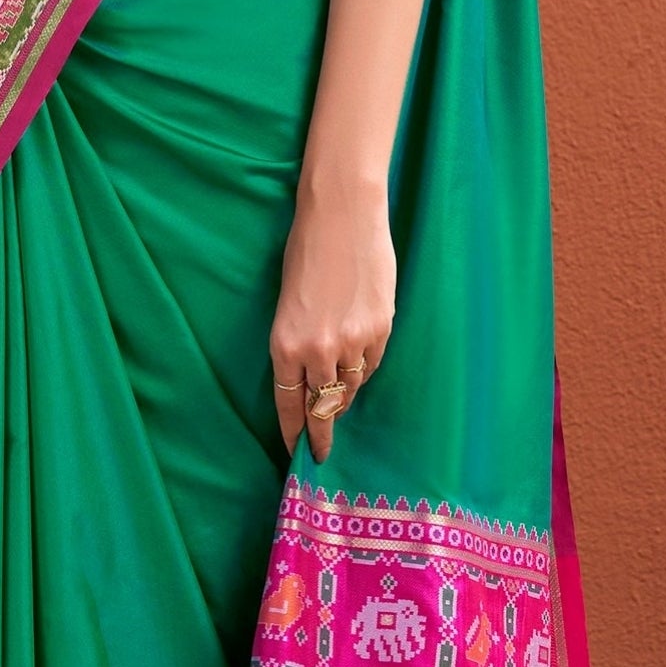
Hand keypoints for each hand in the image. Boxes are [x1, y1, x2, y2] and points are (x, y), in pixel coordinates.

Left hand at [270, 174, 395, 463]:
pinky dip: (365, 367)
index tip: (299, 451)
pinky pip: (372, 364)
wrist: (343, 216)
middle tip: (323, 449)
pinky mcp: (381, 330)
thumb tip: (313, 379)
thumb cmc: (307, 252)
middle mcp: (317, 350)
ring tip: (339, 395)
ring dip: (344, 395)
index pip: (290, 405)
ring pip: (351, 388)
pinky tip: (360, 359)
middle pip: (323, 407)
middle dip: (323, 431)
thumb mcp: (288, 305)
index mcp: (284, 344)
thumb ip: (298, 346)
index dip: (295, 432)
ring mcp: (353, 342)